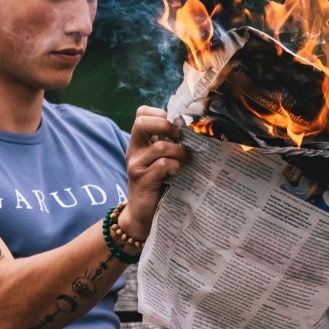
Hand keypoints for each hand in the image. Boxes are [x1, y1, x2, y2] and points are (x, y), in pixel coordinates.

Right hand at [118, 107, 190, 239]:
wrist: (141, 214)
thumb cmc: (157, 184)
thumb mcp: (159, 160)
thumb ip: (168, 144)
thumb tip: (194, 129)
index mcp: (138, 142)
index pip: (141, 113)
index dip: (159, 113)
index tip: (176, 126)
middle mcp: (134, 151)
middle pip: (142, 122)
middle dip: (166, 125)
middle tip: (180, 137)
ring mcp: (136, 166)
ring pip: (159, 147)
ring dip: (179, 151)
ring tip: (187, 159)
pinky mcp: (143, 181)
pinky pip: (162, 165)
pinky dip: (174, 166)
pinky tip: (178, 172)